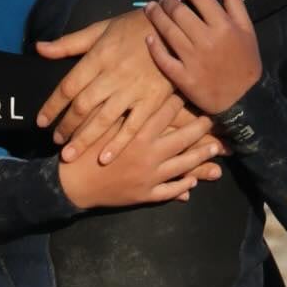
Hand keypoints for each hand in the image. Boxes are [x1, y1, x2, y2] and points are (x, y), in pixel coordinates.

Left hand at [36, 9, 174, 163]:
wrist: (174, 29)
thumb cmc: (133, 28)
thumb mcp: (100, 29)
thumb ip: (69, 43)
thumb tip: (39, 48)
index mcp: (98, 57)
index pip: (68, 86)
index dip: (52, 106)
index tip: (41, 122)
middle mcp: (112, 76)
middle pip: (82, 106)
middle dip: (66, 126)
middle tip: (55, 141)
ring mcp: (133, 90)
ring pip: (103, 120)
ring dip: (84, 140)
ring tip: (69, 155)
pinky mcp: (152, 101)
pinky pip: (133, 126)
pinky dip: (119, 143)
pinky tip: (105, 158)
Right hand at [58, 97, 221, 209]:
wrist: (72, 183)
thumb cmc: (82, 148)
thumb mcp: (99, 123)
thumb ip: (119, 107)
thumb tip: (142, 91)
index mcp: (136, 134)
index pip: (165, 114)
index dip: (179, 103)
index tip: (191, 94)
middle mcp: (148, 154)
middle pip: (182, 140)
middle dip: (200, 130)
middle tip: (213, 121)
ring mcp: (149, 177)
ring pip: (182, 166)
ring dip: (201, 159)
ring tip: (215, 150)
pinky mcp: (145, 195)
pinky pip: (169, 191)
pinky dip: (182, 187)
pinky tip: (192, 183)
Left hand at [143, 0, 262, 115]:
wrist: (243, 98)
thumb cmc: (244, 59)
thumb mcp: (246, 28)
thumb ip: (233, 0)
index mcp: (224, 25)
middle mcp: (207, 39)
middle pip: (179, 11)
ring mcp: (193, 59)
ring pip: (168, 30)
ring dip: (155, 15)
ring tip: (151, 8)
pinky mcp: (183, 77)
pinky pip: (163, 58)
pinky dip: (154, 45)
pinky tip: (149, 36)